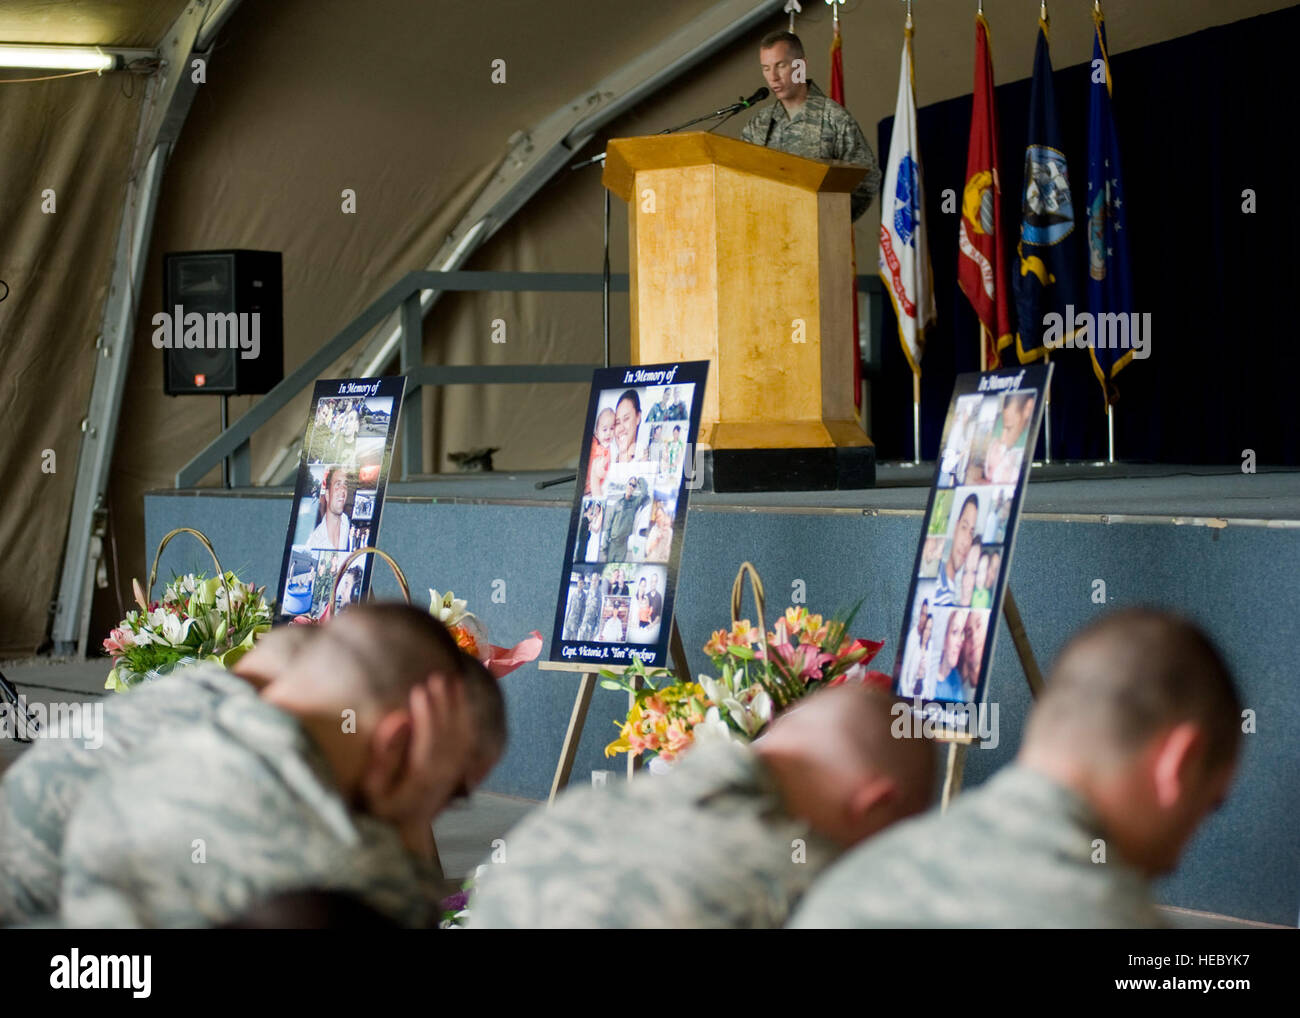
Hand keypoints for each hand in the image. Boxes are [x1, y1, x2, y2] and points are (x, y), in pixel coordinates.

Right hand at [362, 675, 472, 851]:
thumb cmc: (382, 804)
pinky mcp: (460, 766)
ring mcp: (455, 772)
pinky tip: (460, 693)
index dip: (427, 717)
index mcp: (421, 782)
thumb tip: (399, 719)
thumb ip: (384, 755)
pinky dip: (466, 713)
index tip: (419, 690)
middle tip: (436, 677)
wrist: (405, 827)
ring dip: (458, 705)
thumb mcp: (372, 788)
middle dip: (444, 704)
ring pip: (462, 734)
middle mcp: (444, 776)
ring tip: (450, 678)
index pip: (429, 744)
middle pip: (449, 736)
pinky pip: (468, 737)